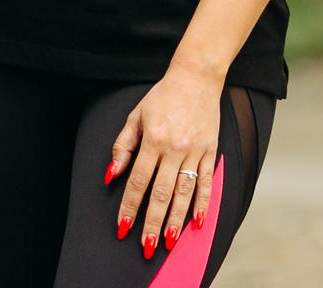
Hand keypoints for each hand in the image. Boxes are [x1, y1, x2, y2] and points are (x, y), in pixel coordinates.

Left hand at [107, 65, 220, 257]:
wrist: (196, 77)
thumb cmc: (162, 96)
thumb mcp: (135, 116)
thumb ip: (123, 146)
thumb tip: (112, 174)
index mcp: (152, 139)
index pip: (138, 180)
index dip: (130, 205)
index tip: (123, 226)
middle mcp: (174, 147)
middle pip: (161, 192)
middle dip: (152, 221)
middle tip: (146, 245)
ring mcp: (194, 150)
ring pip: (184, 191)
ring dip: (176, 218)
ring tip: (168, 240)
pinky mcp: (210, 150)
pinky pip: (207, 181)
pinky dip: (203, 202)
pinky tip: (197, 221)